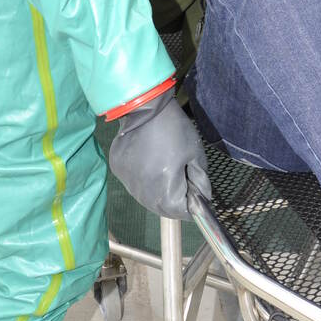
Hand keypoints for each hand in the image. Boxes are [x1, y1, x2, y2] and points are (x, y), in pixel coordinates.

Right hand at [108, 89, 211, 219]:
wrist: (145, 107)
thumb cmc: (175, 129)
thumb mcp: (196, 154)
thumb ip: (200, 181)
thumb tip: (202, 198)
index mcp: (164, 191)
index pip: (182, 213)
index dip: (192, 205)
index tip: (197, 193)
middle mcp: (142, 193)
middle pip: (163, 209)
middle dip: (176, 200)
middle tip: (184, 179)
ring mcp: (127, 183)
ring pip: (147, 198)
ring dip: (159, 192)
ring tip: (166, 171)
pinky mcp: (117, 171)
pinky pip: (134, 184)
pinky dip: (144, 180)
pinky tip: (149, 162)